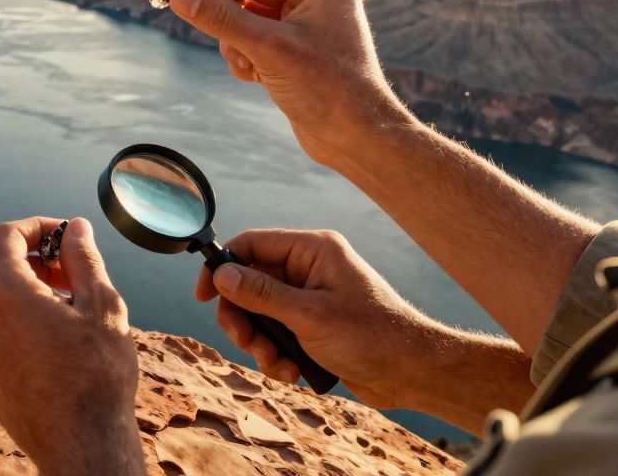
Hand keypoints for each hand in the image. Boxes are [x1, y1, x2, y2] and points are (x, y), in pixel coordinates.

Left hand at [0, 218, 144, 475]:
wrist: (82, 446)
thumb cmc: (97, 376)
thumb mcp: (102, 305)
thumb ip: (82, 257)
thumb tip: (75, 227)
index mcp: (3, 293)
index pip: (6, 234)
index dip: (37, 225)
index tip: (65, 234)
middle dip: (36, 259)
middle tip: (74, 275)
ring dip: (27, 290)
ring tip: (68, 309)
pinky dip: (17, 320)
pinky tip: (53, 340)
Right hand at [171, 0, 408, 164]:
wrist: (357, 139)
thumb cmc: (328, 88)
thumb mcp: (268, 48)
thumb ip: (222, 19)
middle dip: (217, 1)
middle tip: (176, 4)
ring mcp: (301, 24)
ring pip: (244, 14)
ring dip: (232, 37)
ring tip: (244, 61)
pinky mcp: (291, 51)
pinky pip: (251, 39)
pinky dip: (242, 55)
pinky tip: (253, 76)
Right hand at [195, 229, 533, 432]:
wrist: (413, 373)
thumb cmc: (373, 337)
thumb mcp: (309, 315)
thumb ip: (262, 294)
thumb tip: (222, 273)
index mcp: (312, 250)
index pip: (251, 245)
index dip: (222, 267)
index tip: (204, 296)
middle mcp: (309, 268)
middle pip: (248, 284)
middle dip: (244, 318)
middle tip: (248, 343)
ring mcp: (309, 297)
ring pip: (259, 313)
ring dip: (260, 343)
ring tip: (278, 364)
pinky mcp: (311, 324)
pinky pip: (276, 333)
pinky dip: (276, 355)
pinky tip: (292, 372)